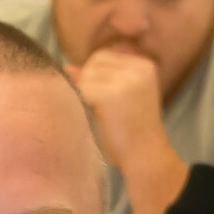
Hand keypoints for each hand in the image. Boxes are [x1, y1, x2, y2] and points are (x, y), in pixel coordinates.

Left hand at [65, 49, 167, 170]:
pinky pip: (83, 89)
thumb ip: (97, 81)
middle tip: (93, 107)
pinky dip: (82, 102)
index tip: (96, 98)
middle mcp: (138, 67)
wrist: (146, 157)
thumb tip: (68, 66)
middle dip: (87, 82)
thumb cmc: (131, 135)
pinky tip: (93, 118)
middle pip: (95, 61)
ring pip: (87, 74)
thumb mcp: (119, 100)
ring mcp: (126, 79)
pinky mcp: (111, 94)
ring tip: (96, 114)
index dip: (91, 76)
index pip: (103, 56)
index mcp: (144, 66)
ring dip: (84, 93)